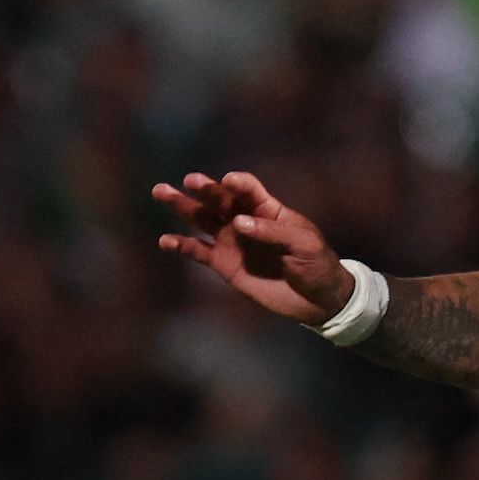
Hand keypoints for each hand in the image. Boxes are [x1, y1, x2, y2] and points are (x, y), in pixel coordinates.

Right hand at [152, 171, 352, 325]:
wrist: (316, 299)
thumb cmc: (317, 264)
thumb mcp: (304, 244)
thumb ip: (273, 232)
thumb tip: (238, 222)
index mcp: (268, 210)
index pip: (249, 190)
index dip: (238, 184)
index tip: (229, 181)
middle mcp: (244, 220)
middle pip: (219, 199)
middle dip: (204, 188)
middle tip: (190, 180)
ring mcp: (230, 240)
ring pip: (201, 218)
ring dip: (182, 205)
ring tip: (161, 191)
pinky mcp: (223, 263)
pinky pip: (197, 251)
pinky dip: (181, 245)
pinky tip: (165, 241)